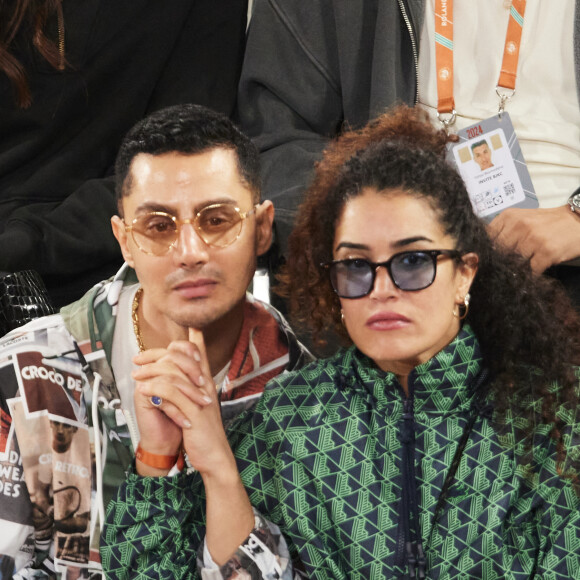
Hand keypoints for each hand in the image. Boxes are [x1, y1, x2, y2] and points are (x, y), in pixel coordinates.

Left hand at [133, 329, 236, 477]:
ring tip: (136, 376)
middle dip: (156, 354)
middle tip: (138, 358)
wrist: (214, 455)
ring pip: (173, 373)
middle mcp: (204, 386)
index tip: (185, 329)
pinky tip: (142, 391)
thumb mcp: (195, 406)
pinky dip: (155, 389)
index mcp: (205, 384)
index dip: (191, 340)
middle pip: (182, 358)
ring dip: (150, 372)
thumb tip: (170, 378)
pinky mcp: (192, 412)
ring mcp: (199, 398)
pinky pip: (171, 394)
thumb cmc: (203, 432)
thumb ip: (185, 390)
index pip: (199, 354)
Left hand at [488, 205, 579, 272]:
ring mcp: (534, 239)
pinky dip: (529, 276)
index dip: (485, 252)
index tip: (486, 260)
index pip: (487, 238)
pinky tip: (531, 274)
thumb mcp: (521, 218)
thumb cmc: (548, 222)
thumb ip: (503, 230)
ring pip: (512, 262)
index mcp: (510, 216)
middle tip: (503, 268)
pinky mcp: (547, 252)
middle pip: (498, 253)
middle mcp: (520, 225)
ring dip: (514, 270)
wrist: (577, 220)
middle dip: (499, 263)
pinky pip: (530, 271)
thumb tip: (483, 251)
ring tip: (518, 270)